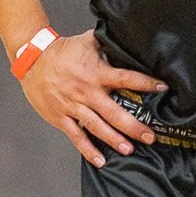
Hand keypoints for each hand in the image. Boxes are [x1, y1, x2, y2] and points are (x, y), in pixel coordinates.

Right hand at [20, 28, 165, 166]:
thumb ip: (108, 43)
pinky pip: (76, 136)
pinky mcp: (61, 117)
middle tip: (150, 136)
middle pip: (114, 112)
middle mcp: (87, 92)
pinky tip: (101, 160)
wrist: (32, 59)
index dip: (145, 83)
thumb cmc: (63, 51)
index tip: (163, 88)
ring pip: (97, 127)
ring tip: (129, 149)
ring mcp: (73, 106)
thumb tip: (129, 35)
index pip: (126, 78)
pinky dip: (88, 149)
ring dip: (114, 139)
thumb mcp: (88, 42)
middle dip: (133, 126)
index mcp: (96, 73)